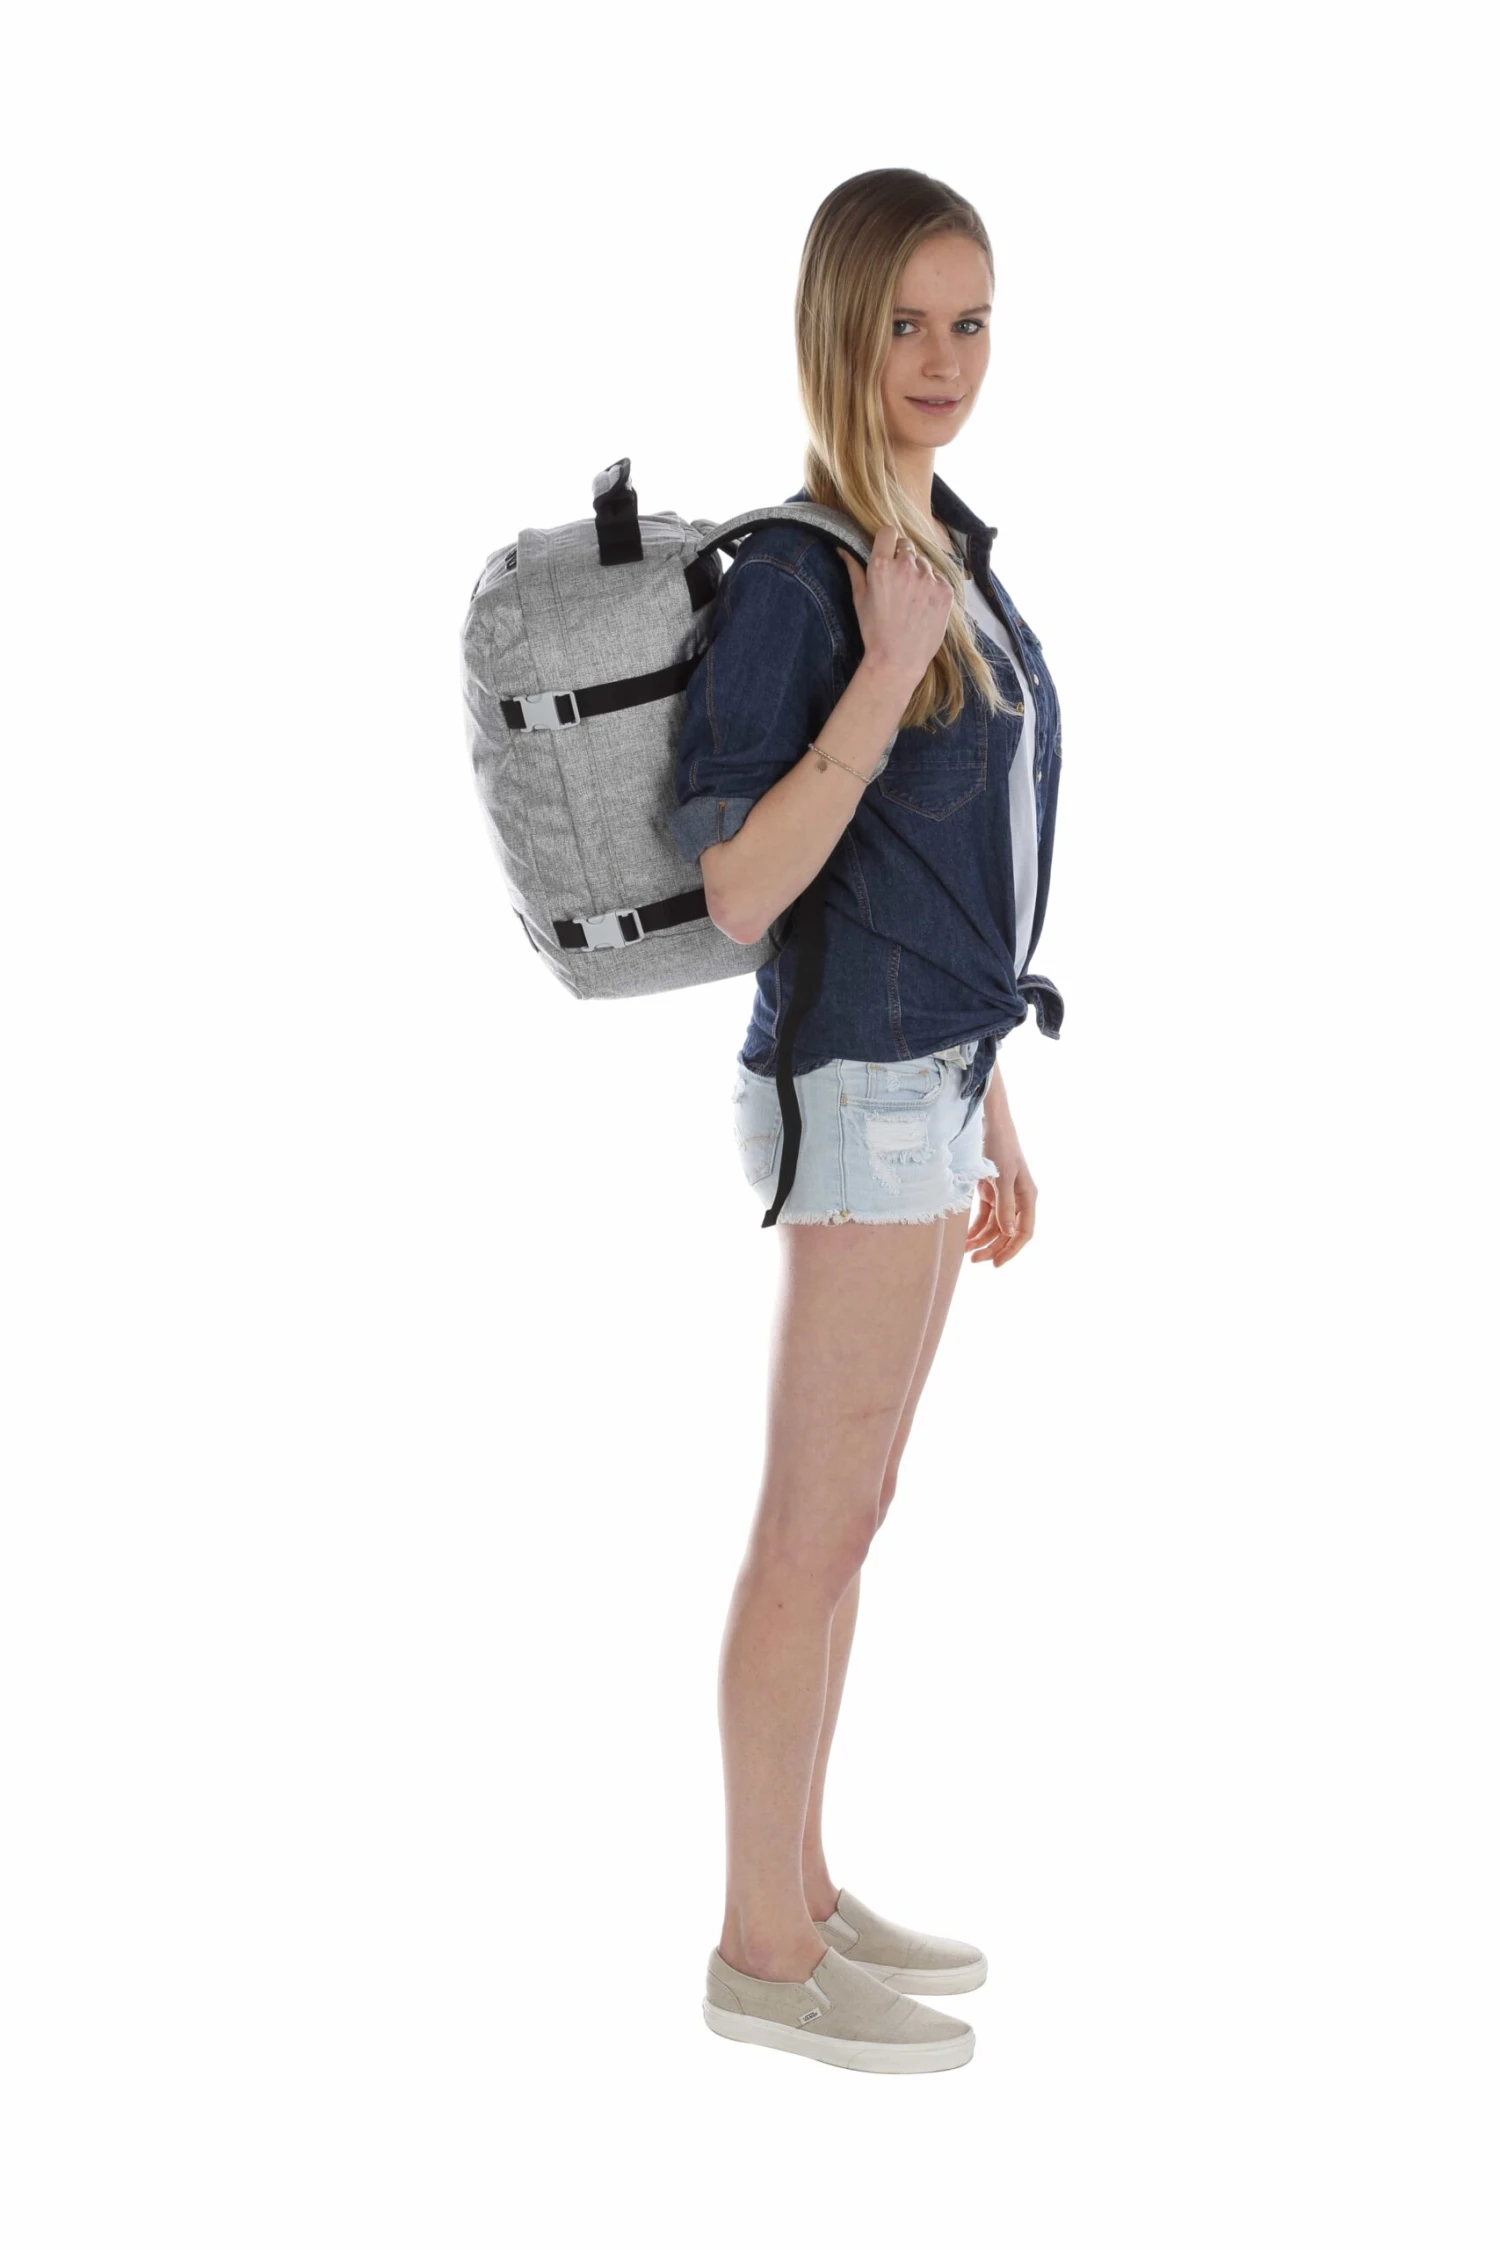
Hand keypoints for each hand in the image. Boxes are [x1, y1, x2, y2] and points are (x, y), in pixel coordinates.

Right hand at [836, 524, 953, 683]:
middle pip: (907, 546)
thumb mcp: (859, 599)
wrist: (898, 660)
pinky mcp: (945, 591)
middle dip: (902, 559)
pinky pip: (939, 578)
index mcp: (881, 566)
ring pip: (924, 563)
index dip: (887, 542)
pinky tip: (923, 607)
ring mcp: (928, 578)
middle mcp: (906, 567)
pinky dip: (933, 588)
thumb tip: (842, 548)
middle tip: (899, 584)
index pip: (888, 532)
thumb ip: (853, 569)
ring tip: (911, 600)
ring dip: (918, 574)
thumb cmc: (874, 631)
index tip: (887, 553)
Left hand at [965, 1102, 1037, 1267]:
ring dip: (981, 1239)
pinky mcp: (990, 1191)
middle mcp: (1018, 1199)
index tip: (996, 1264)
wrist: (988, 1123)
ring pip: (994, 1227)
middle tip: (974, 1261)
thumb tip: (1010, 1233)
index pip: (1024, 1231)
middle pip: (1007, 1232)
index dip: (1012, 1250)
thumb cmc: (1000, 1146)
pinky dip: (975, 1227)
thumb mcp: (1002, 1178)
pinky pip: (984, 1216)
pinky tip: (965, 1238)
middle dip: (992, 1247)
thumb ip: (1006, 1206)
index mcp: (1028, 1197)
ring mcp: (1004, 1195)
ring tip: (965, 1251)